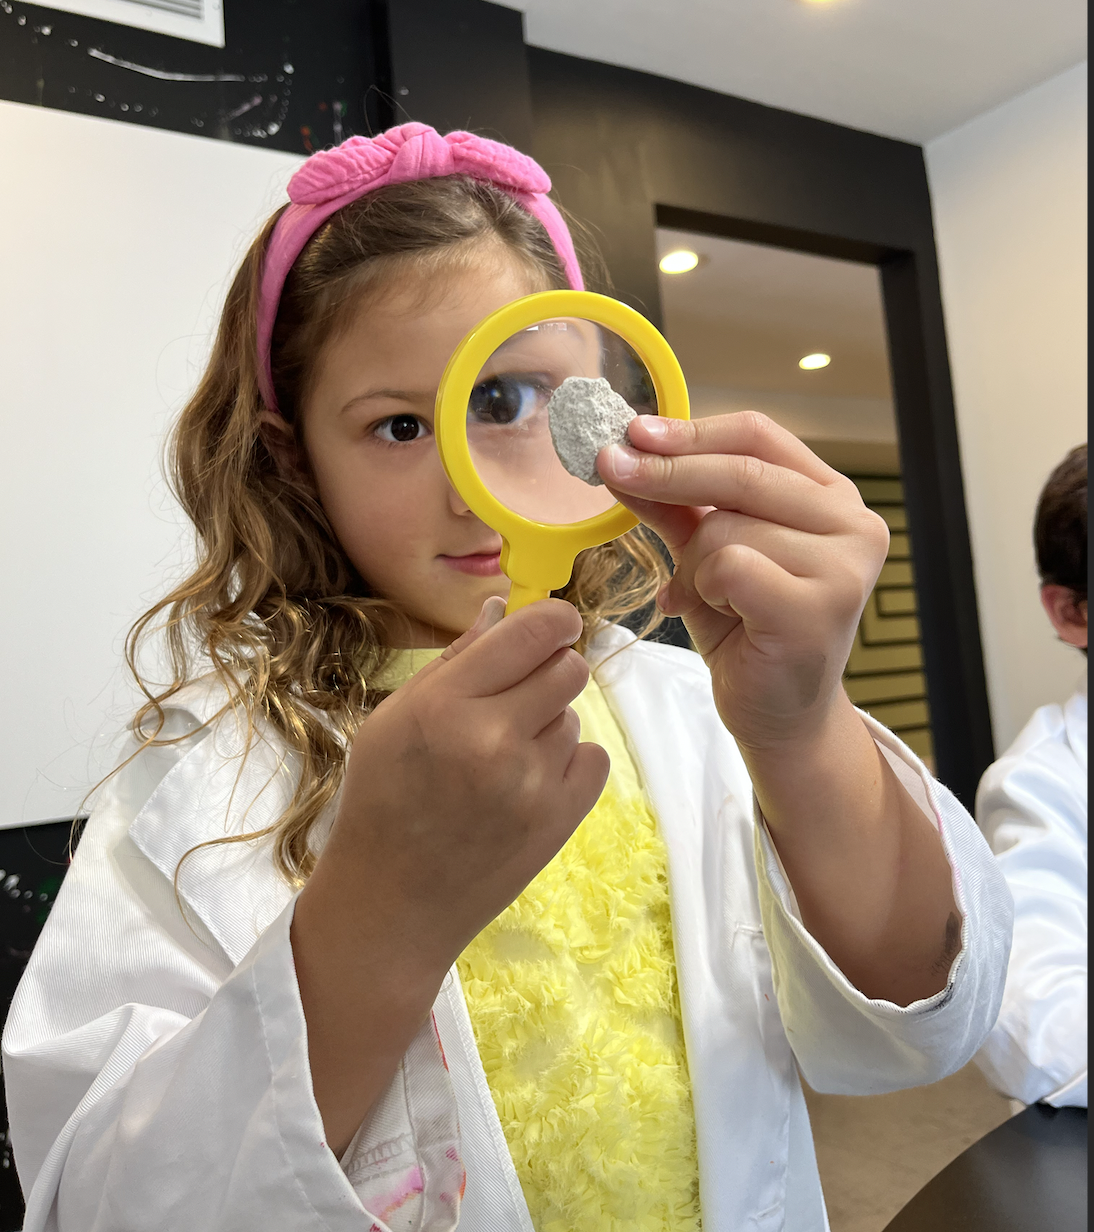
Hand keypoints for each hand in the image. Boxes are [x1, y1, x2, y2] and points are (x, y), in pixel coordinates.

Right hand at [325, 596, 608, 976]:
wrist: (393, 902)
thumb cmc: (383, 801)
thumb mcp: (394, 718)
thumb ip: (454, 662)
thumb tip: (504, 608)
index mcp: (447, 704)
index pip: (534, 631)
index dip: (554, 620)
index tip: (550, 628)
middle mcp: (494, 738)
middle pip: (569, 667)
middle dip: (549, 671)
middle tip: (517, 697)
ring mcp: (532, 783)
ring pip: (574, 715)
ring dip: (548, 724)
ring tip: (503, 757)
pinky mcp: (559, 820)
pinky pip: (593, 759)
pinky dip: (567, 763)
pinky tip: (528, 781)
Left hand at [598, 412, 889, 751]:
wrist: (778, 714)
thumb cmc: (747, 630)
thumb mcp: (706, 554)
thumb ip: (677, 505)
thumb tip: (623, 455)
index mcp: (831, 496)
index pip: (759, 436)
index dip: (692, 430)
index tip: (635, 430)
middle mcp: (852, 523)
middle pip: (741, 470)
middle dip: (666, 470)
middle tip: (613, 466)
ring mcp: (844, 566)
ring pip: (727, 526)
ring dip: (694, 564)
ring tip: (707, 597)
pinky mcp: (822, 607)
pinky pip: (730, 566)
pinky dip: (704, 589)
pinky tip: (718, 613)